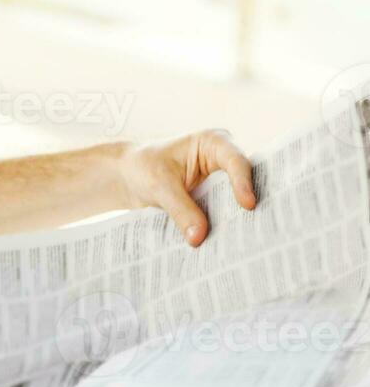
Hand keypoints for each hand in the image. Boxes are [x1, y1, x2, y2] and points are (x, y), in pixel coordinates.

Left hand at [117, 129, 255, 246]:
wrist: (127, 176)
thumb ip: (181, 210)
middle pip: (245, 182)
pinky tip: (227, 244)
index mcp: (213, 143)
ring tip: (246, 241)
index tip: (247, 205)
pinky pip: (224, 213)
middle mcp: (223, 160)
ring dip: (238, 219)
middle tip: (259, 226)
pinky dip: (224, 226)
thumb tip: (199, 238)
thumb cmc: (143, 167)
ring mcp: (221, 181)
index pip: (236, 162)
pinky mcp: (214, 200)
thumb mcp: (159, 186)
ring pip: (237, 201)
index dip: (243, 183)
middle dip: (250, 203)